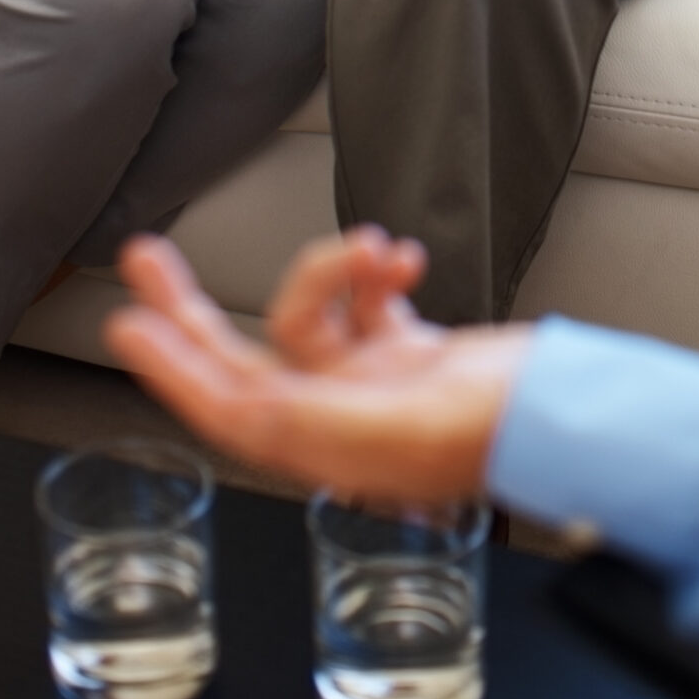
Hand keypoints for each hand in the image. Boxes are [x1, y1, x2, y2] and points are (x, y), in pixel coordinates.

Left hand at [111, 232, 532, 506]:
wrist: (571, 412)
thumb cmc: (502, 430)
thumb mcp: (407, 425)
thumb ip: (326, 416)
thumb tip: (252, 404)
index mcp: (327, 449)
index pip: (229, 408)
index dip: (172, 369)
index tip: (127, 327)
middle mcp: (336, 418)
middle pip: (240, 359)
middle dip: (191, 307)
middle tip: (145, 257)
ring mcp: (368, 384)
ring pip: (310, 313)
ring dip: (335, 267)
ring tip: (376, 249)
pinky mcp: (404, 351)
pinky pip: (364, 297)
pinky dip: (375, 269)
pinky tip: (401, 259)